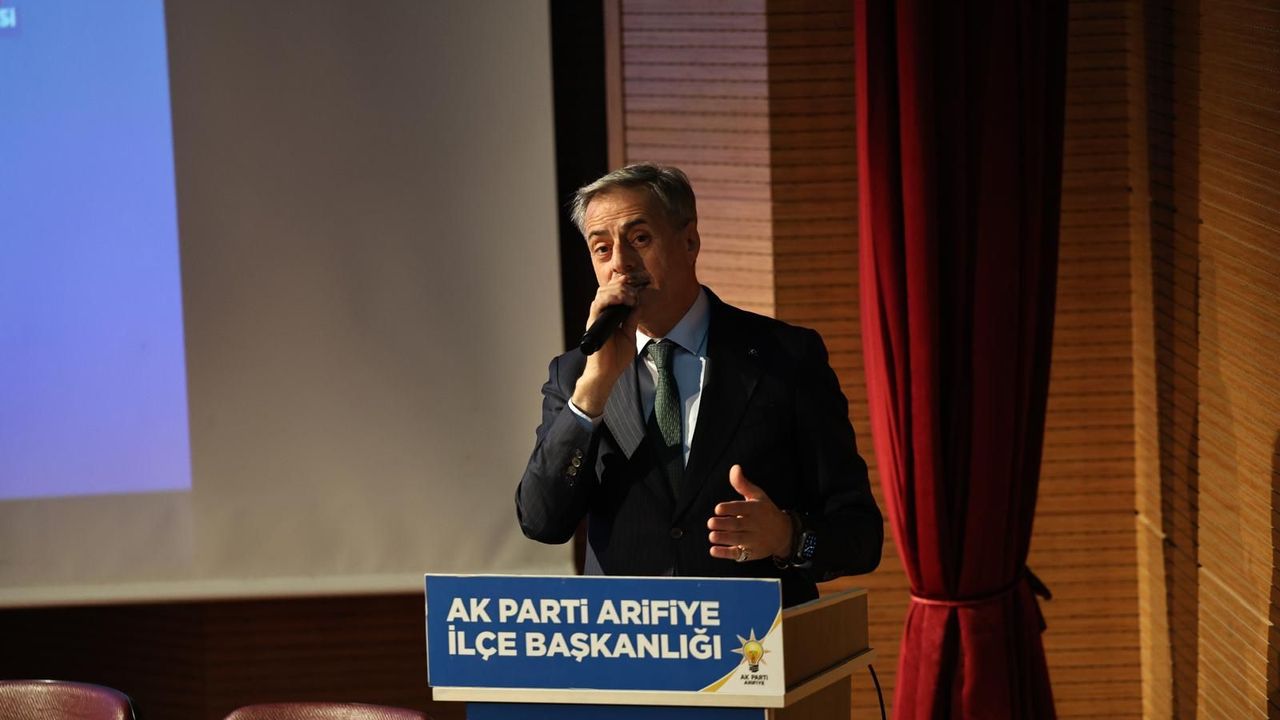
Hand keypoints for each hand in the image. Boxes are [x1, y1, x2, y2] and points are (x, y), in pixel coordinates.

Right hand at [571, 274, 643, 415]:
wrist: (606, 373)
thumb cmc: (616, 358)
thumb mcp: (629, 335)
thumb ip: (632, 320)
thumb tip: (638, 305)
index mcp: (609, 315)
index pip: (613, 292)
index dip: (624, 284)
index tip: (639, 284)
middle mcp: (600, 314)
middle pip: (607, 288)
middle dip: (623, 285)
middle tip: (637, 292)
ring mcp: (596, 317)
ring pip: (602, 292)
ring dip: (619, 290)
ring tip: (632, 297)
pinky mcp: (593, 322)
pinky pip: (599, 303)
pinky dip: (612, 297)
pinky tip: (624, 300)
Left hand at [707, 465, 792, 561]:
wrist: (784, 534)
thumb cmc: (766, 512)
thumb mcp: (757, 496)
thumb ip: (743, 484)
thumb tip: (734, 467)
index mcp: (755, 509)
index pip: (742, 508)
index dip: (729, 508)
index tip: (718, 508)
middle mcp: (755, 525)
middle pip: (738, 525)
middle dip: (724, 524)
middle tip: (711, 523)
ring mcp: (753, 540)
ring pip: (737, 540)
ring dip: (724, 538)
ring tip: (712, 536)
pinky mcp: (750, 553)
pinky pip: (738, 554)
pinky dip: (725, 553)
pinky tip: (714, 550)